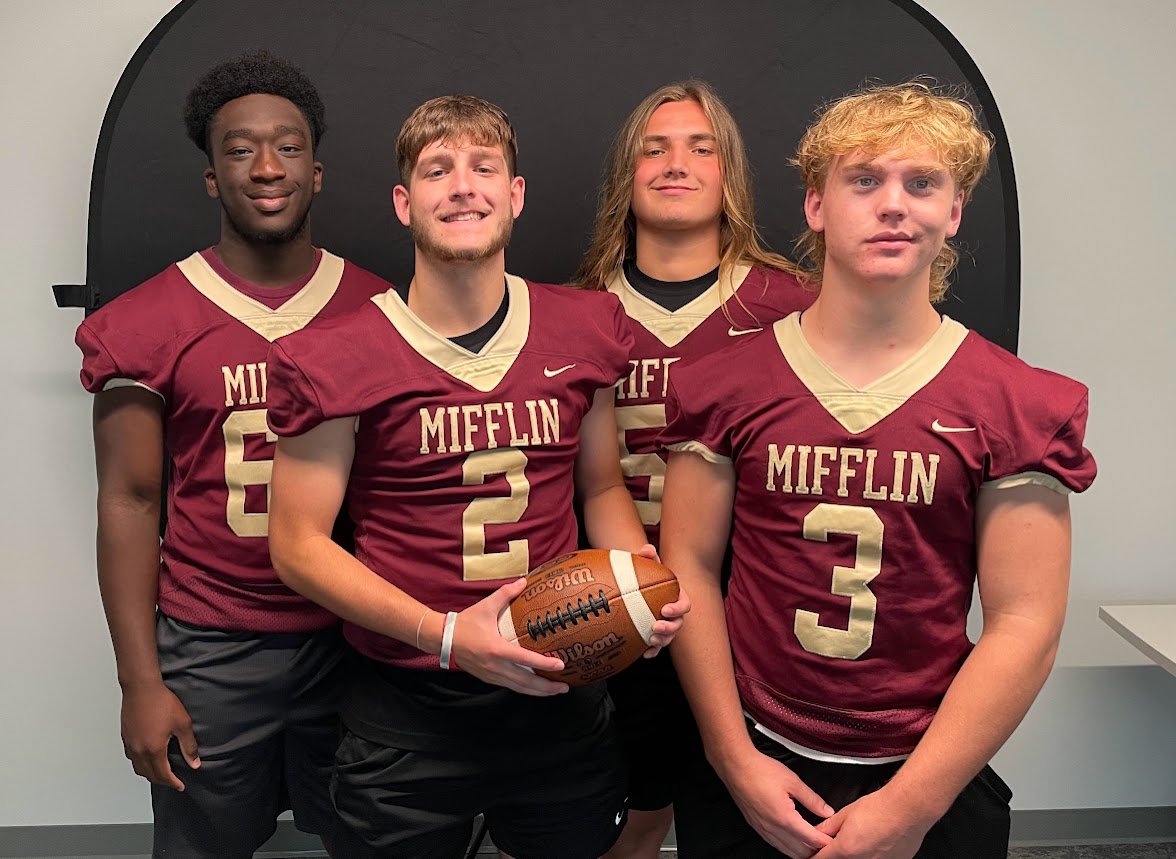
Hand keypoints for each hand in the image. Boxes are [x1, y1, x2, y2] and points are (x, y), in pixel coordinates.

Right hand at [120, 681, 199, 790]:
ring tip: (160, 772)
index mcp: (153, 750)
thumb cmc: (161, 702)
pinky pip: (132, 757)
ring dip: (149, 773)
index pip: (163, 775)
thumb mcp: (182, 724)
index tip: (180, 786)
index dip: (173, 783)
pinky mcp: (125, 736)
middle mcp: (138, 750)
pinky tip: (147, 756)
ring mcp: (130, 744)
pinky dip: (140, 763)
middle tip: (172, 781)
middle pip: (149, 774)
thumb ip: (189, 746)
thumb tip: (194, 763)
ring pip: (138, 767)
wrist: (141, 688)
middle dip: (162, 780)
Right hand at [451, 577, 570, 696]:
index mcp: (496, 649)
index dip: (544, 664)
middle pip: (525, 682)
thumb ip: (506, 593)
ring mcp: (491, 674)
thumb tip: (524, 581)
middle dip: (546, 687)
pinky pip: (510, 686)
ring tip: (554, 691)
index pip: (526, 659)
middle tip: (564, 687)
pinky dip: (524, 689)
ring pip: (519, 688)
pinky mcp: (488, 678)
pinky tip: (534, 688)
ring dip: (537, 692)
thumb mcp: (486, 606)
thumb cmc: (465, 623)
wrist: (443, 639)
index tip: (561, 665)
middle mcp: (495, 666)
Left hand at [636, 543, 690, 656]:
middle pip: (678, 624)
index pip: (685, 605)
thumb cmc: (646, 575)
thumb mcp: (648, 564)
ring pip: (669, 637)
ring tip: (650, 640)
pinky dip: (652, 652)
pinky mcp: (656, 635)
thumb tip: (648, 549)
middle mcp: (674, 614)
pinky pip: (657, 647)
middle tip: (654, 626)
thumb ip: (649, 556)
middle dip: (669, 627)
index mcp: (678, 598)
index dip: (677, 608)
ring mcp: (666, 625)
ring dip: (662, 640)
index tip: (664, 609)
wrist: (639, 587)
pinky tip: (644, 654)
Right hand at [719, 747, 833, 857]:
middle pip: (800, 851)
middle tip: (827, 844)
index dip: (825, 842)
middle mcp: (773, 828)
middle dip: (815, 850)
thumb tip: (827, 811)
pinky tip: (793, 842)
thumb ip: (812, 799)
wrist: (736, 767)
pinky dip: (788, 847)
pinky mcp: (756, 827)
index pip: (811, 839)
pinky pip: (775, 844)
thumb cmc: (762, 771)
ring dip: (801, 851)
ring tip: (813, 846)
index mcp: (785, 818)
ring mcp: (763, 829)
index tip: (835, 841)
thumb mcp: (792, 781)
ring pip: (787, 851)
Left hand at [812, 788, 931, 858]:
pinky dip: (873, 855)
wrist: (907, 809)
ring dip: (855, 854)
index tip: (816, 852)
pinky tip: (876, 844)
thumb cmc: (880, 809)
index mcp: (845, 850)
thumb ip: (828, 827)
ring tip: (863, 838)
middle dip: (837, 853)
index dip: (815, 856)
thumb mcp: (846, 814)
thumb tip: (817, 832)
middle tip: (843, 841)